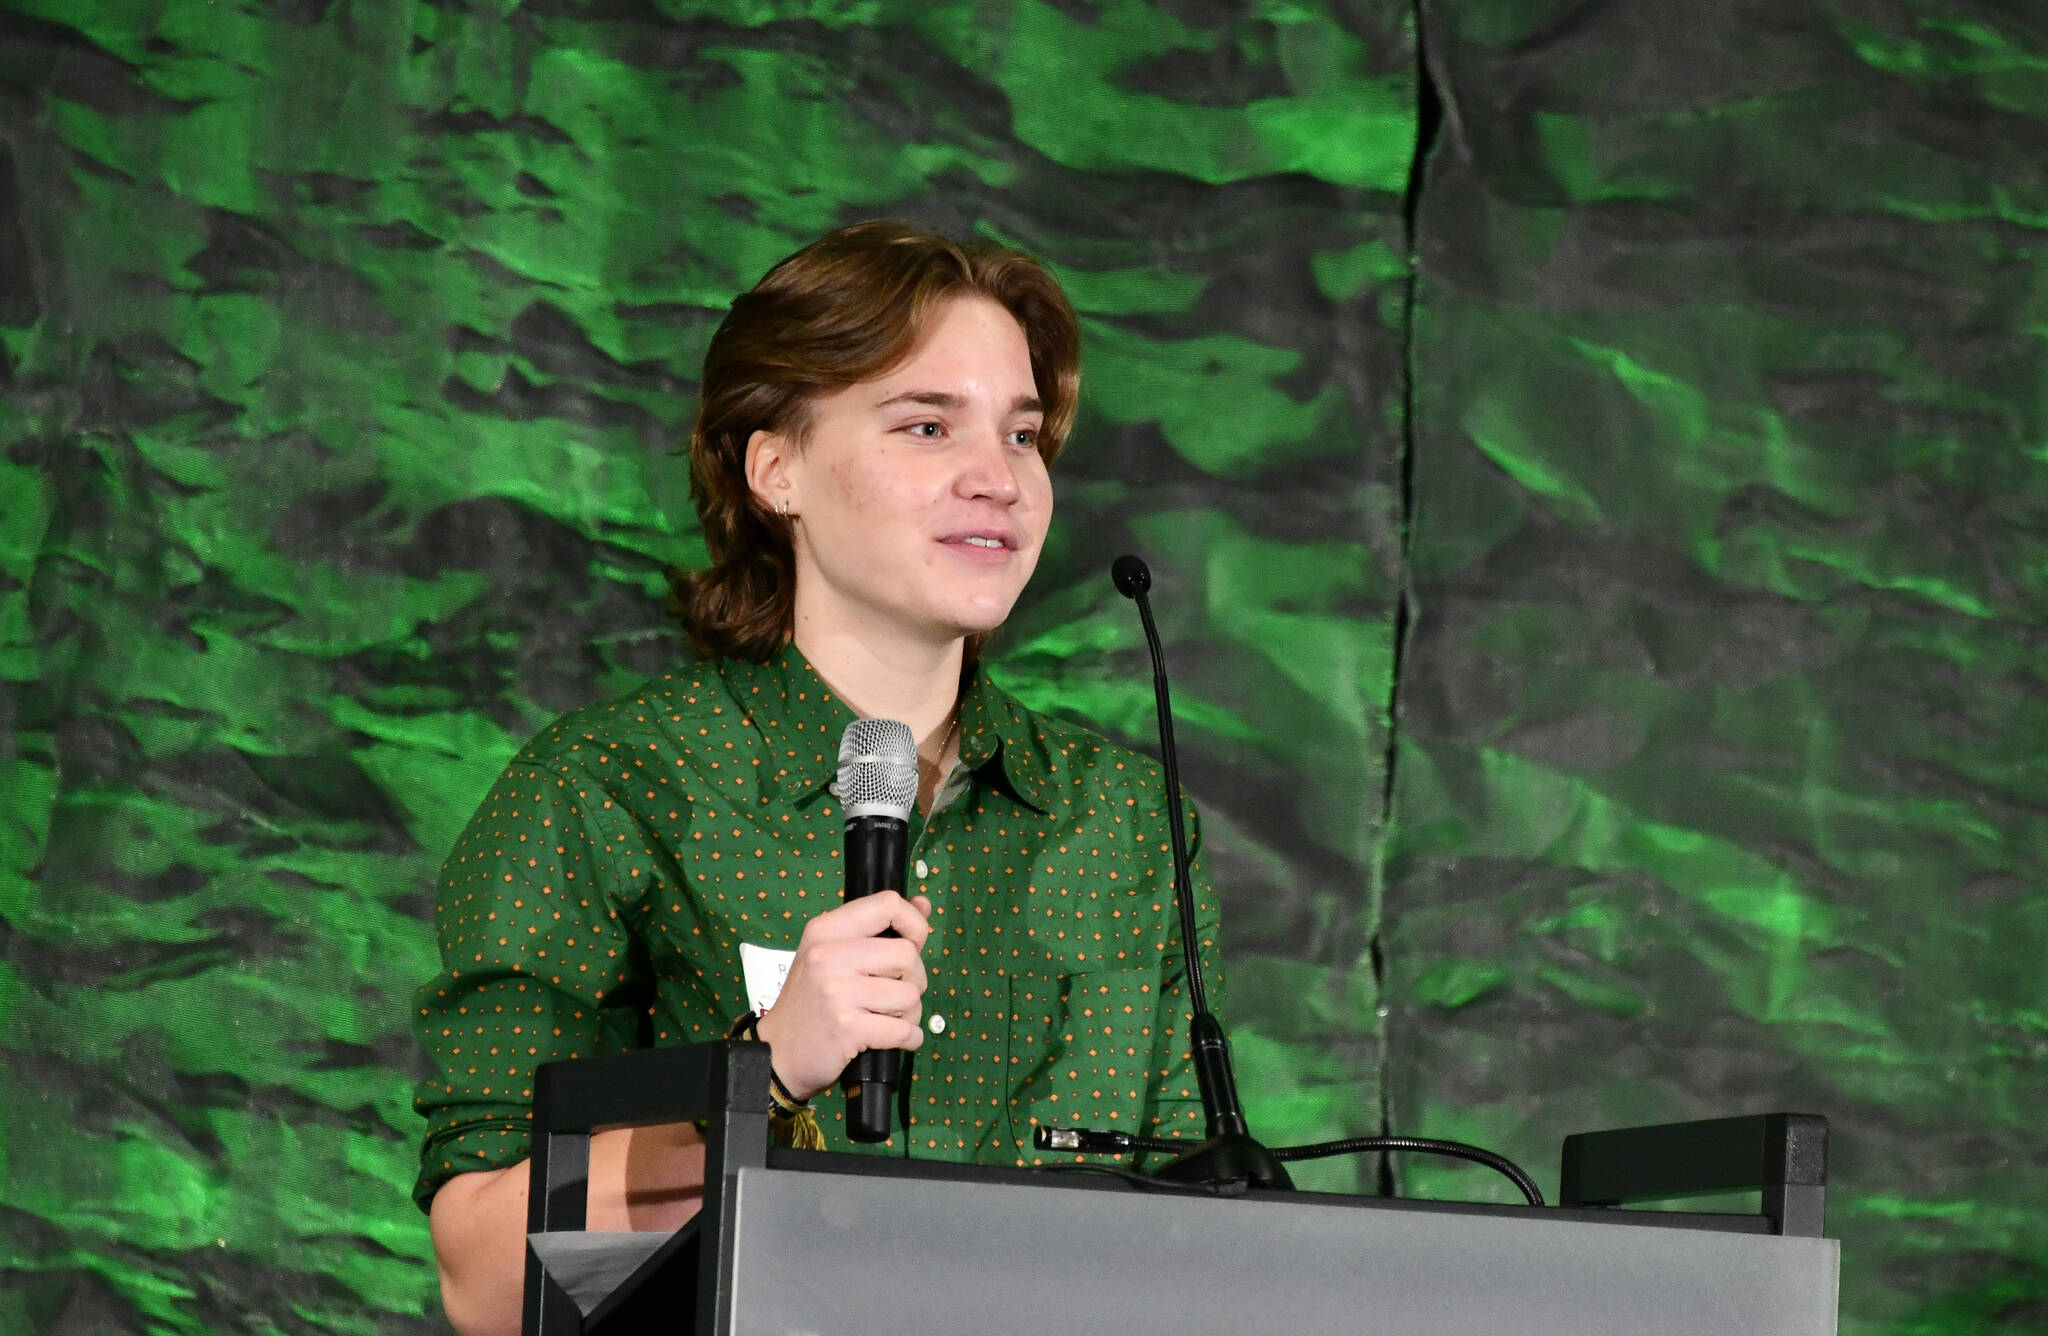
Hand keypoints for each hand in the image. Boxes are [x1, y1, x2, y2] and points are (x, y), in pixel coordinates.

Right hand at [753, 891, 931, 1100]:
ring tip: (886, 1018)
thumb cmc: (810, 1003)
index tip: (913, 944)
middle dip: (914, 979)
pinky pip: (904, 1030)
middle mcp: (828, 956)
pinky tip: (889, 1039)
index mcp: (825, 930)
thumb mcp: (831, 954)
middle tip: (893, 994)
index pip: (888, 905)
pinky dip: (908, 1038)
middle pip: (908, 955)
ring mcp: (837, 992)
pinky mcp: (848, 1028)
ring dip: (909, 1013)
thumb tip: (922, 904)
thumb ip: (878, 928)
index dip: (914, 924)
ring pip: (910, 995)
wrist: (775, 1053)